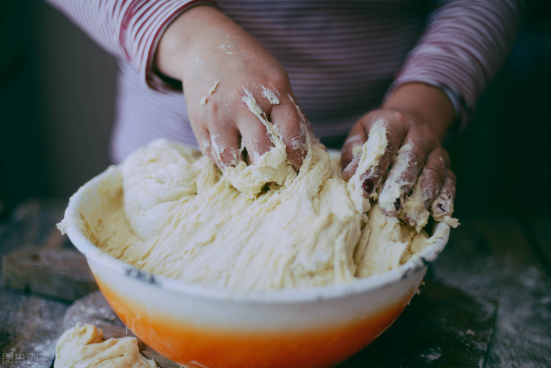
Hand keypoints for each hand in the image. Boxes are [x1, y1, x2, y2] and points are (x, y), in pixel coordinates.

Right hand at [155, 6, 307, 169]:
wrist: (206, 45)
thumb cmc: (250, 67)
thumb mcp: (277, 81)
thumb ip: (290, 114)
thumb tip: (309, 150)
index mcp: (272, 89)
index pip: (291, 132)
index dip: (298, 156)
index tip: (299, 167)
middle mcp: (244, 102)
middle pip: (262, 151)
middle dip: (271, 170)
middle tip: (275, 176)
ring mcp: (218, 114)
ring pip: (232, 160)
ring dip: (243, 170)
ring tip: (251, 170)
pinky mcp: (198, 122)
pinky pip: (213, 155)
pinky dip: (225, 161)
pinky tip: (233, 154)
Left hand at [341, 83, 457, 227]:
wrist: (413, 119)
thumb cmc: (379, 132)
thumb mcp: (362, 131)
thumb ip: (353, 149)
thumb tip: (349, 173)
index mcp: (396, 122)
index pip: (386, 144)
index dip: (375, 167)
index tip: (364, 188)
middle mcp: (420, 134)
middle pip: (412, 158)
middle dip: (399, 184)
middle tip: (388, 207)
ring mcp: (436, 149)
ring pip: (433, 171)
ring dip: (423, 194)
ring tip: (410, 216)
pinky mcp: (447, 163)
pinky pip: (449, 179)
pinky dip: (446, 197)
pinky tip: (438, 213)